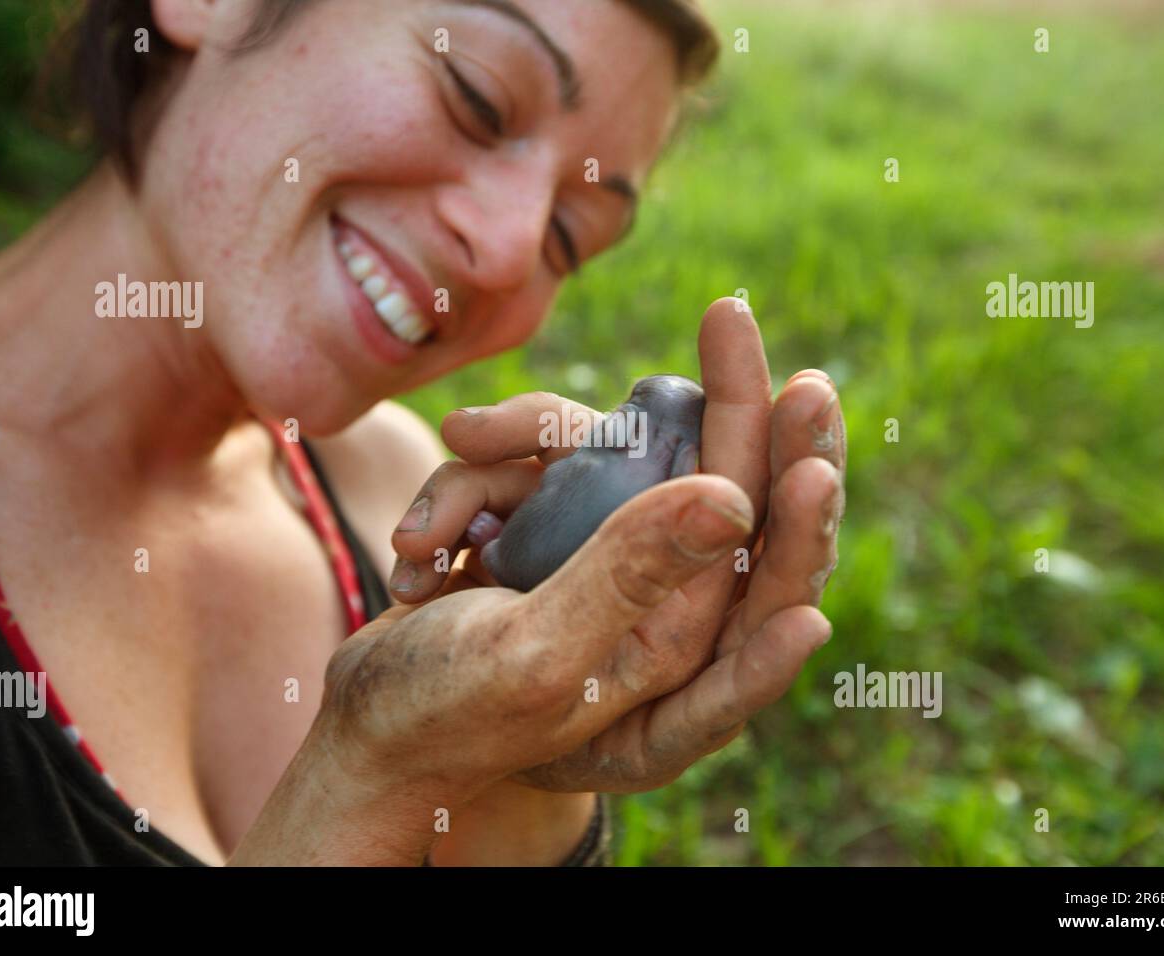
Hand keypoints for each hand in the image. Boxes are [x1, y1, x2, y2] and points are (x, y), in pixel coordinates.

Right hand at [389, 298, 846, 792]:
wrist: (357, 734)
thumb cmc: (441, 717)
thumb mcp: (535, 654)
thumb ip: (632, 577)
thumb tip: (736, 497)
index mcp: (678, 648)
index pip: (765, 549)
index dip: (790, 465)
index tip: (806, 386)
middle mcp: (652, 602)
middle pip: (718, 480)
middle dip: (712, 403)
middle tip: (730, 319)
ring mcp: (594, 561)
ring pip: (596, 457)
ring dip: (501, 468)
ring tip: (426, 543)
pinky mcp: (538, 534)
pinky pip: (522, 470)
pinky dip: (461, 493)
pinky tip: (417, 555)